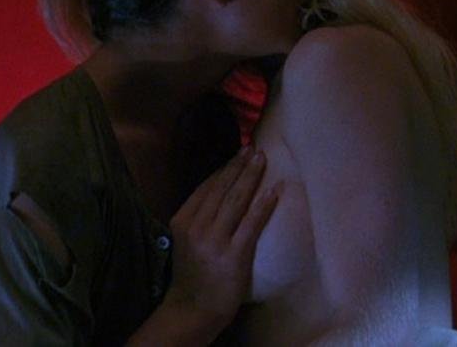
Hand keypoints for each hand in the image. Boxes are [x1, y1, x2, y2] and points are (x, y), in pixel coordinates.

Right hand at [164, 145, 281, 332]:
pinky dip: (264, 204)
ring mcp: (215, 240)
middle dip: (239, 166)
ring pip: (236, 200)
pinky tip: (274, 190)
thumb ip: (198, 217)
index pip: (206, 188)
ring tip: (263, 158)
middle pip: (222, 189)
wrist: (193, 308)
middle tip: (253, 148)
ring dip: (251, 176)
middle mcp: (197, 226)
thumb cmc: (193, 274)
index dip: (223, 168)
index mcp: (182, 220)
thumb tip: (220, 192)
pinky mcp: (234, 254)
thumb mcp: (185, 240)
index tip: (237, 154)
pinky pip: (252, 223)